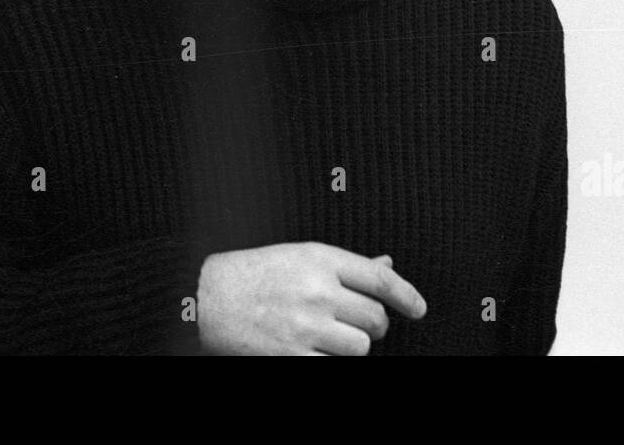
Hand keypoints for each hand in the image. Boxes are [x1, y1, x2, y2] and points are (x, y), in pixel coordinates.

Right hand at [196, 242, 426, 354]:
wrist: (204, 298)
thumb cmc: (253, 273)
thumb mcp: (301, 256)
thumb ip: (346, 265)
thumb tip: (387, 266)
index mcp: (321, 259)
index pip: (380, 279)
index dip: (407, 296)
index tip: (418, 308)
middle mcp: (317, 291)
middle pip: (375, 317)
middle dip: (372, 324)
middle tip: (355, 323)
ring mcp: (306, 326)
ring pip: (360, 347)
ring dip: (353, 347)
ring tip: (331, 338)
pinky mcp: (292, 356)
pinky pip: (335, 368)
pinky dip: (332, 362)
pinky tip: (317, 352)